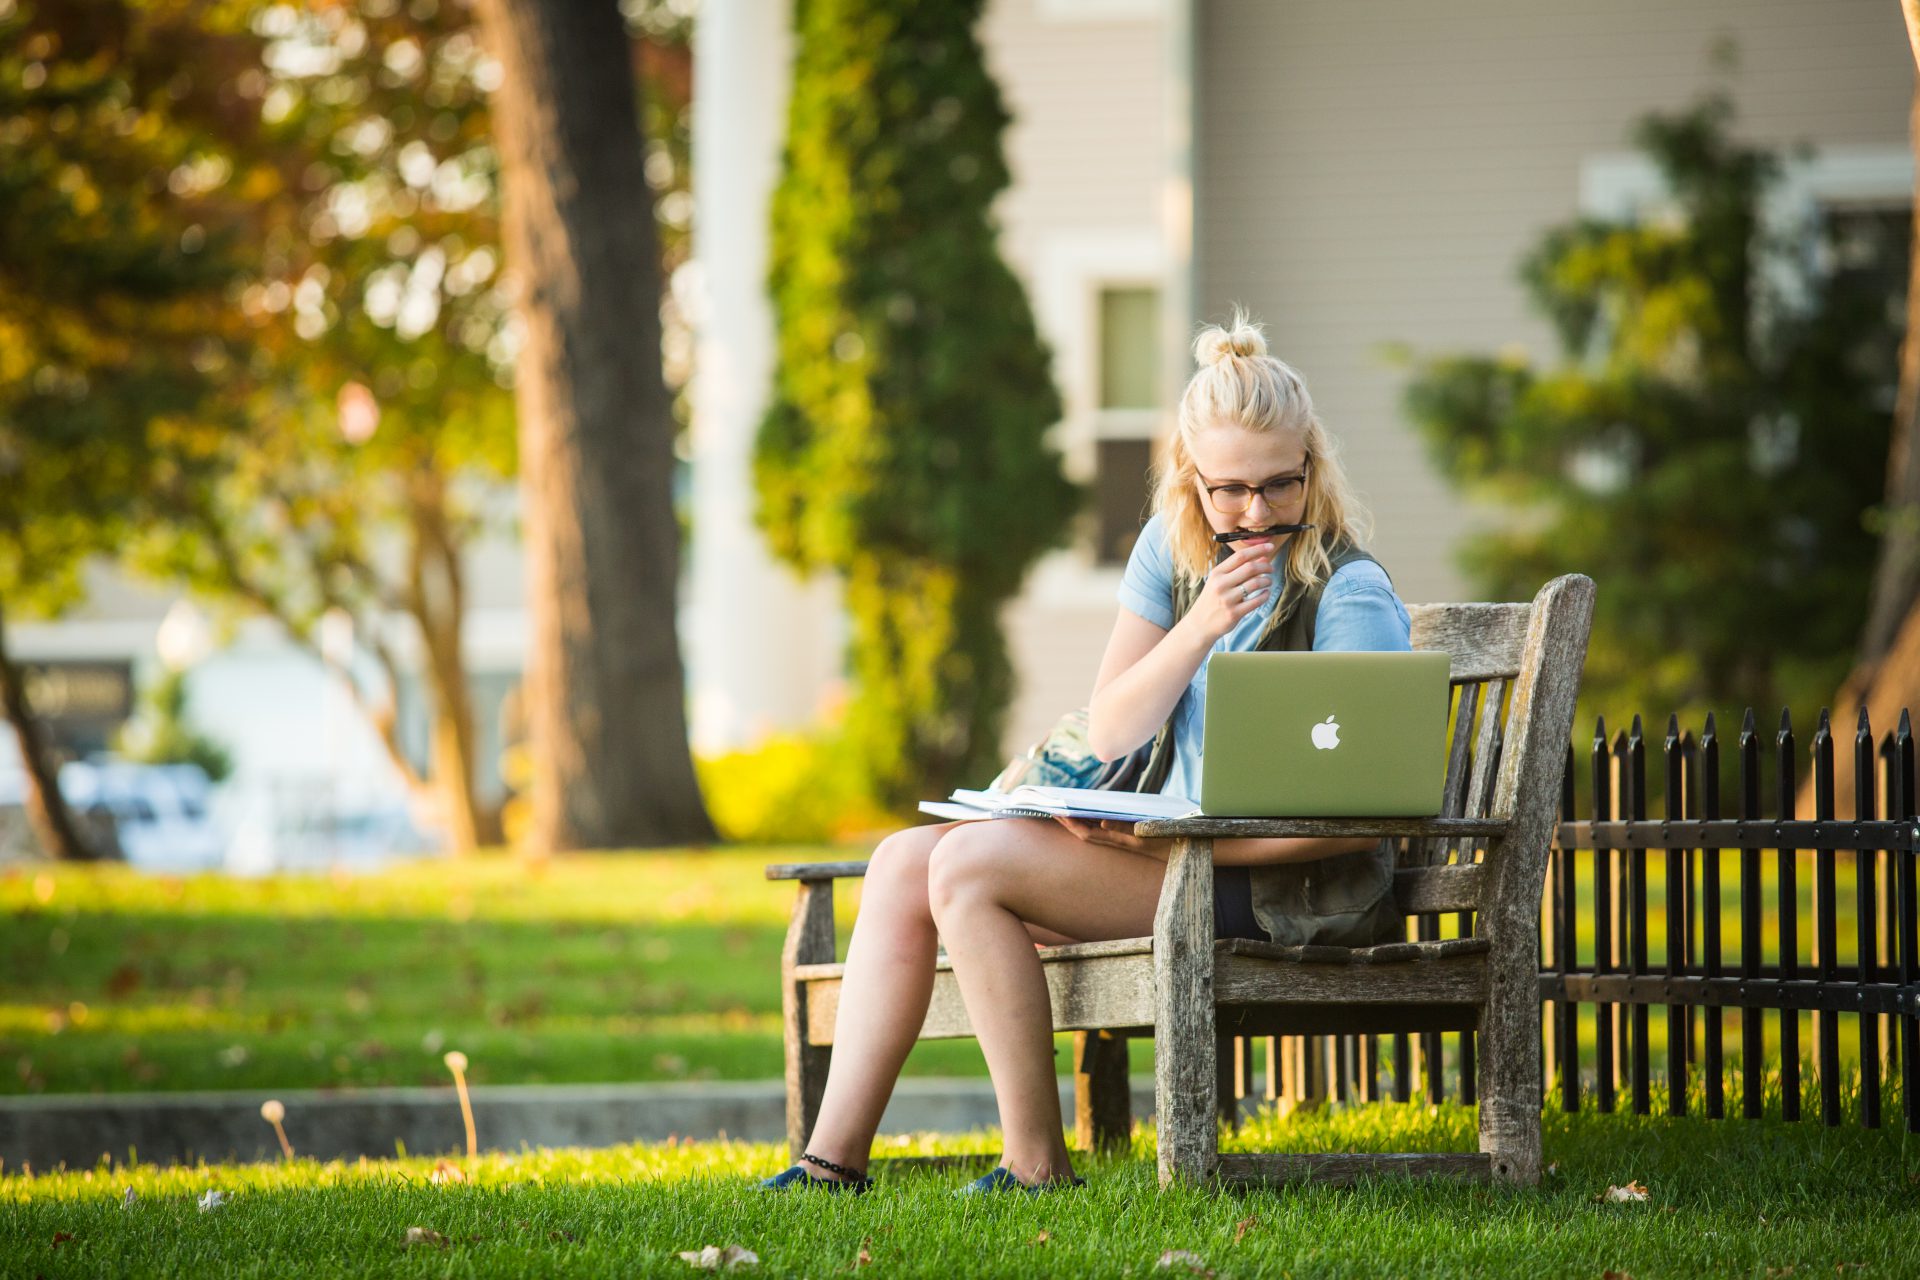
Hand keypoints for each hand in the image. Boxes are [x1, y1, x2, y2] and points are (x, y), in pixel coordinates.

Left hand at [1054, 816, 1173, 859]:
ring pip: (1099, 832)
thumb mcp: (1156, 831)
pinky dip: (1098, 821)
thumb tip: (1102, 823)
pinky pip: (1111, 830)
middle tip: (1051, 809)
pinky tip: (1093, 814)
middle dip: (1070, 822)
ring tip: (1067, 809)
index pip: (1091, 835)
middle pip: (1090, 833)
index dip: (1073, 825)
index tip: (1058, 813)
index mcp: (1127, 842)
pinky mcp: (1136, 838)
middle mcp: (1126, 843)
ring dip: (1082, 821)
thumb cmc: (1180, 838)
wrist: (1201, 849)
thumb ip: (1129, 827)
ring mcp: (1130, 841)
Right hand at [1184, 539, 1275, 640]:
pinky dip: (1265, 595)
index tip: (1270, 546)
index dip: (1257, 549)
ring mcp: (1227, 599)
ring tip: (1268, 582)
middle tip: (1271, 568)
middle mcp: (1221, 584)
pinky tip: (1266, 593)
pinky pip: (1256, 601)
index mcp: (1217, 573)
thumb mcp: (1220, 581)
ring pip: (1255, 583)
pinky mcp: (1234, 613)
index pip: (1240, 556)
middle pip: (1250, 568)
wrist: (1200, 624)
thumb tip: (1263, 558)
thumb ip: (1240, 569)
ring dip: (1266, 581)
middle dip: (1265, 566)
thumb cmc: (1212, 599)